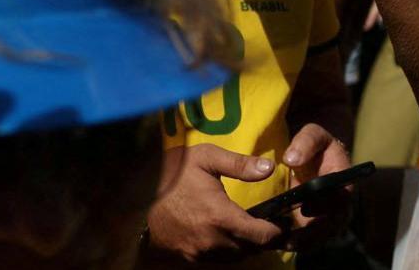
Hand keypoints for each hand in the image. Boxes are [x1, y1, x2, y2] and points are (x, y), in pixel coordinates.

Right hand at [143, 145, 284, 261]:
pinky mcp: (188, 258)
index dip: (278, 231)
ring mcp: (199, 253)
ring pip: (236, 257)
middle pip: (252, 249)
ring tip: (253, 228)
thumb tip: (269, 168)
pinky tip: (229, 234)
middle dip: (264, 238)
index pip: (263, 236)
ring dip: (247, 246)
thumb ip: (240, 164)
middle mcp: (213, 241)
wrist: (134, 197)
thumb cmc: (171, 175)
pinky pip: (218, 259)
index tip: (284, 221)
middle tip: (272, 223)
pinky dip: (229, 250)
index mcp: (221, 217)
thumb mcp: (206, 158)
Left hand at [275, 123, 353, 249]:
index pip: (341, 197)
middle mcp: (341, 201)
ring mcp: (331, 215)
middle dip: (314, 232)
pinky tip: (281, 243)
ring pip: (322, 235)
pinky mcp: (318, 225)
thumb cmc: (316, 146)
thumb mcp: (312, 135)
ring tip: (284, 243)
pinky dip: (299, 243)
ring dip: (305, 241)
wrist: (315, 157)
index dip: (325, 205)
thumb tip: (291, 159)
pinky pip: (312, 240)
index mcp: (344, 179)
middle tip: (292, 237)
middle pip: (333, 223)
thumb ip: (305, 142)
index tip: (305, 208)